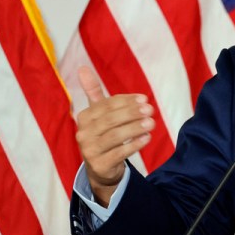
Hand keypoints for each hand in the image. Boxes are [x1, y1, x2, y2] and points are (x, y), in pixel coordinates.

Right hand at [75, 66, 154, 205]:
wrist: (101, 167)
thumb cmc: (103, 134)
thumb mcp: (99, 113)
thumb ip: (93, 91)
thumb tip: (82, 67)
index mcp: (84, 117)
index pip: (106, 105)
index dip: (126, 101)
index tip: (145, 99)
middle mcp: (83, 133)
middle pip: (110, 120)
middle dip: (132, 113)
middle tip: (151, 110)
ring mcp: (89, 150)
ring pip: (115, 136)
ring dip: (135, 128)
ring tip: (152, 123)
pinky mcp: (99, 165)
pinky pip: (118, 153)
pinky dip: (134, 145)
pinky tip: (147, 138)